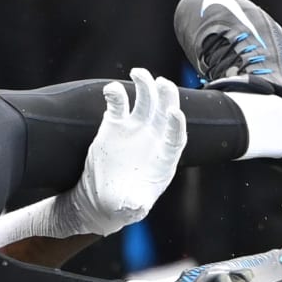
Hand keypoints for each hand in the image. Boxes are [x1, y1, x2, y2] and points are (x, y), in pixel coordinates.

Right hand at [57, 68, 186, 236]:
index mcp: (165, 158)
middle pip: (165, 112)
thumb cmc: (124, 204)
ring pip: (145, 101)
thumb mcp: (130, 209)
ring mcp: (135, 129)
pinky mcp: (115, 125)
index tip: (175, 113)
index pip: (176, 137)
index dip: (177, 125)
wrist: (104, 198)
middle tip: (162, 83)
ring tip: (138, 72)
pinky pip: (118, 105)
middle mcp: (154, 139)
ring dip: (144, 86)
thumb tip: (136, 206)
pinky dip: (115, 95)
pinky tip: (111, 89)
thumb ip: (135, 206)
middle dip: (166, 96)